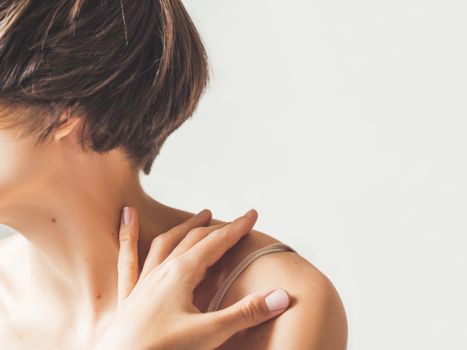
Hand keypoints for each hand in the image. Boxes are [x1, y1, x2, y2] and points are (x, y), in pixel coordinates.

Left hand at [94, 207, 290, 349]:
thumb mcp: (209, 334)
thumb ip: (245, 313)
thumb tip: (281, 296)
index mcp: (182, 274)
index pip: (216, 243)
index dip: (236, 228)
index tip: (251, 216)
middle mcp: (162, 271)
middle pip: (194, 239)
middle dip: (218, 227)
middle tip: (236, 221)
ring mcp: (144, 280)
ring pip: (166, 242)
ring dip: (185, 226)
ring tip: (200, 215)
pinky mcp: (130, 294)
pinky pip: (128, 257)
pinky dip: (129, 234)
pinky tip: (126, 215)